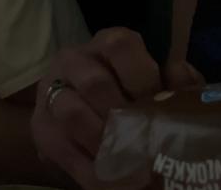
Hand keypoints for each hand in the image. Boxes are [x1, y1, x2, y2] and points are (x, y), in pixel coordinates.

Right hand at [29, 28, 203, 188]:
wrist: (91, 122)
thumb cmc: (132, 98)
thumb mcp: (159, 88)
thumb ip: (175, 82)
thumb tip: (179, 73)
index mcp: (106, 46)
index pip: (119, 45)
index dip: (141, 74)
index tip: (156, 99)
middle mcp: (73, 62)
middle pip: (94, 83)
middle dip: (123, 115)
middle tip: (146, 140)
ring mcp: (52, 94)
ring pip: (71, 113)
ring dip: (104, 142)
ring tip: (130, 163)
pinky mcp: (41, 127)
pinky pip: (64, 150)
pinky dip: (93, 170)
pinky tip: (115, 178)